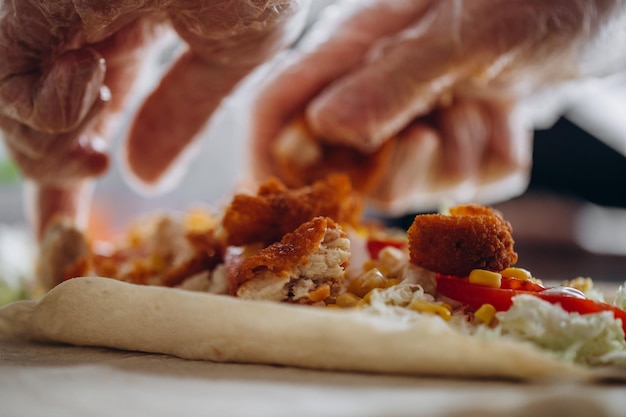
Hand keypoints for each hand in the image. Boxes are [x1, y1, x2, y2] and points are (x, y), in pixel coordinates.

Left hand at [0, 0, 306, 235]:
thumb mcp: (233, 54)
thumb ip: (184, 114)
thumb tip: (145, 176)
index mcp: (129, 33)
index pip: (87, 112)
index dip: (72, 171)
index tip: (75, 226)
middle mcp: (85, 28)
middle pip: (39, 120)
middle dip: (52, 174)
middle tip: (84, 189)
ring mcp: (57, 18)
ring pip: (14, 111)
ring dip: (52, 142)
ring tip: (98, 128)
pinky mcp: (35, 7)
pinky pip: (7, 80)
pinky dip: (43, 106)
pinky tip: (89, 79)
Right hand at [248, 0, 622, 213]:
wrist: (606, 7)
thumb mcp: (462, 34)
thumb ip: (391, 82)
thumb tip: (324, 132)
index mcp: (356, 54)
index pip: (278, 111)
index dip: (268, 160)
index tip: (282, 203)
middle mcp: (378, 94)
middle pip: (341, 167)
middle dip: (389, 169)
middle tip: (424, 133)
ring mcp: (419, 122)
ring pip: (408, 186)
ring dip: (455, 157)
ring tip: (483, 102)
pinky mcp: (461, 144)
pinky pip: (462, 185)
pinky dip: (490, 159)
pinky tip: (505, 112)